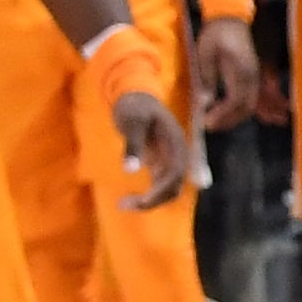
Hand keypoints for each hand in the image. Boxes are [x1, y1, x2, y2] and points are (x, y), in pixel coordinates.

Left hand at [112, 91, 196, 209]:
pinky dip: (147, 195)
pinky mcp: (160, 163)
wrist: (137, 97)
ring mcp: (169, 160)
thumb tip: (130, 171)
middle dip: (153, 200)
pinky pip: (159, 185)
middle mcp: (177, 155)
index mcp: (176, 143)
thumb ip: (133, 145)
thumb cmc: (134, 107)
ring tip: (124, 204)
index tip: (140, 201)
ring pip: (168, 189)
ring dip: (150, 201)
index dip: (161, 190)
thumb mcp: (132, 122)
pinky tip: (129, 199)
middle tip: (125, 205)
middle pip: (174, 186)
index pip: (175, 173)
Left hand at [191, 16, 263, 132]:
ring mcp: (254, 77)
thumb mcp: (205, 54)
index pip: (235, 100)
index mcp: (240, 70)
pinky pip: (251, 99)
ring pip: (250, 105)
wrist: (230, 19)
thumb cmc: (215, 34)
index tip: (207, 122)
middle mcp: (251, 76)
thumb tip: (205, 103)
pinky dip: (240, 110)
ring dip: (235, 117)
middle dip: (229, 121)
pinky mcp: (252, 77)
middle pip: (246, 107)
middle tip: (210, 126)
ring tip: (216, 123)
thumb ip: (207, 78)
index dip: (222, 115)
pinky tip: (227, 114)